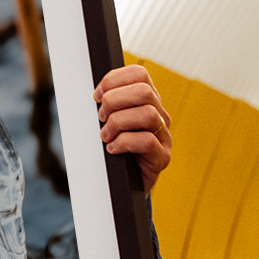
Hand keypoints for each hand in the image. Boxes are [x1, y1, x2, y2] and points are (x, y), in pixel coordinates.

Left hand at [94, 65, 171, 192]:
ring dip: (118, 123)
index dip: (114, 80)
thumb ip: (107, 104)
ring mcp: (164, 137)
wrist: (124, 184)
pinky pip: (147, 141)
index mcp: (147, 101)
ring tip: (106, 135)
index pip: (139, 74)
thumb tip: (95, 94)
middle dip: (114, 101)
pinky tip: (112, 149)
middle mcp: (160, 115)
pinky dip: (123, 143)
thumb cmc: (114, 149)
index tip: (96, 96)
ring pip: (147, 114)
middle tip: (101, 117)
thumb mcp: (108, 122)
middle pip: (144, 91)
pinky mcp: (162, 157)